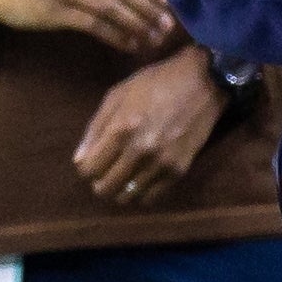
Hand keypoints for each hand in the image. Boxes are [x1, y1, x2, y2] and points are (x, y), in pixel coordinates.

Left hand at [74, 48, 225, 205]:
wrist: (202, 83)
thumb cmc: (156, 83)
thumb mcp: (118, 94)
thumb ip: (96, 128)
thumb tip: (79, 161)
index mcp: (121, 129)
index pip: (88, 169)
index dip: (86, 166)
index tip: (93, 159)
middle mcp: (139, 151)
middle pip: (105, 188)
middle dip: (100, 180)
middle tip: (107, 169)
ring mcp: (160, 164)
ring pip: (126, 197)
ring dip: (121, 188)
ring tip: (125, 173)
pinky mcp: (178, 171)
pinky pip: (151, 198)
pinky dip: (142, 191)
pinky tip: (143, 176)